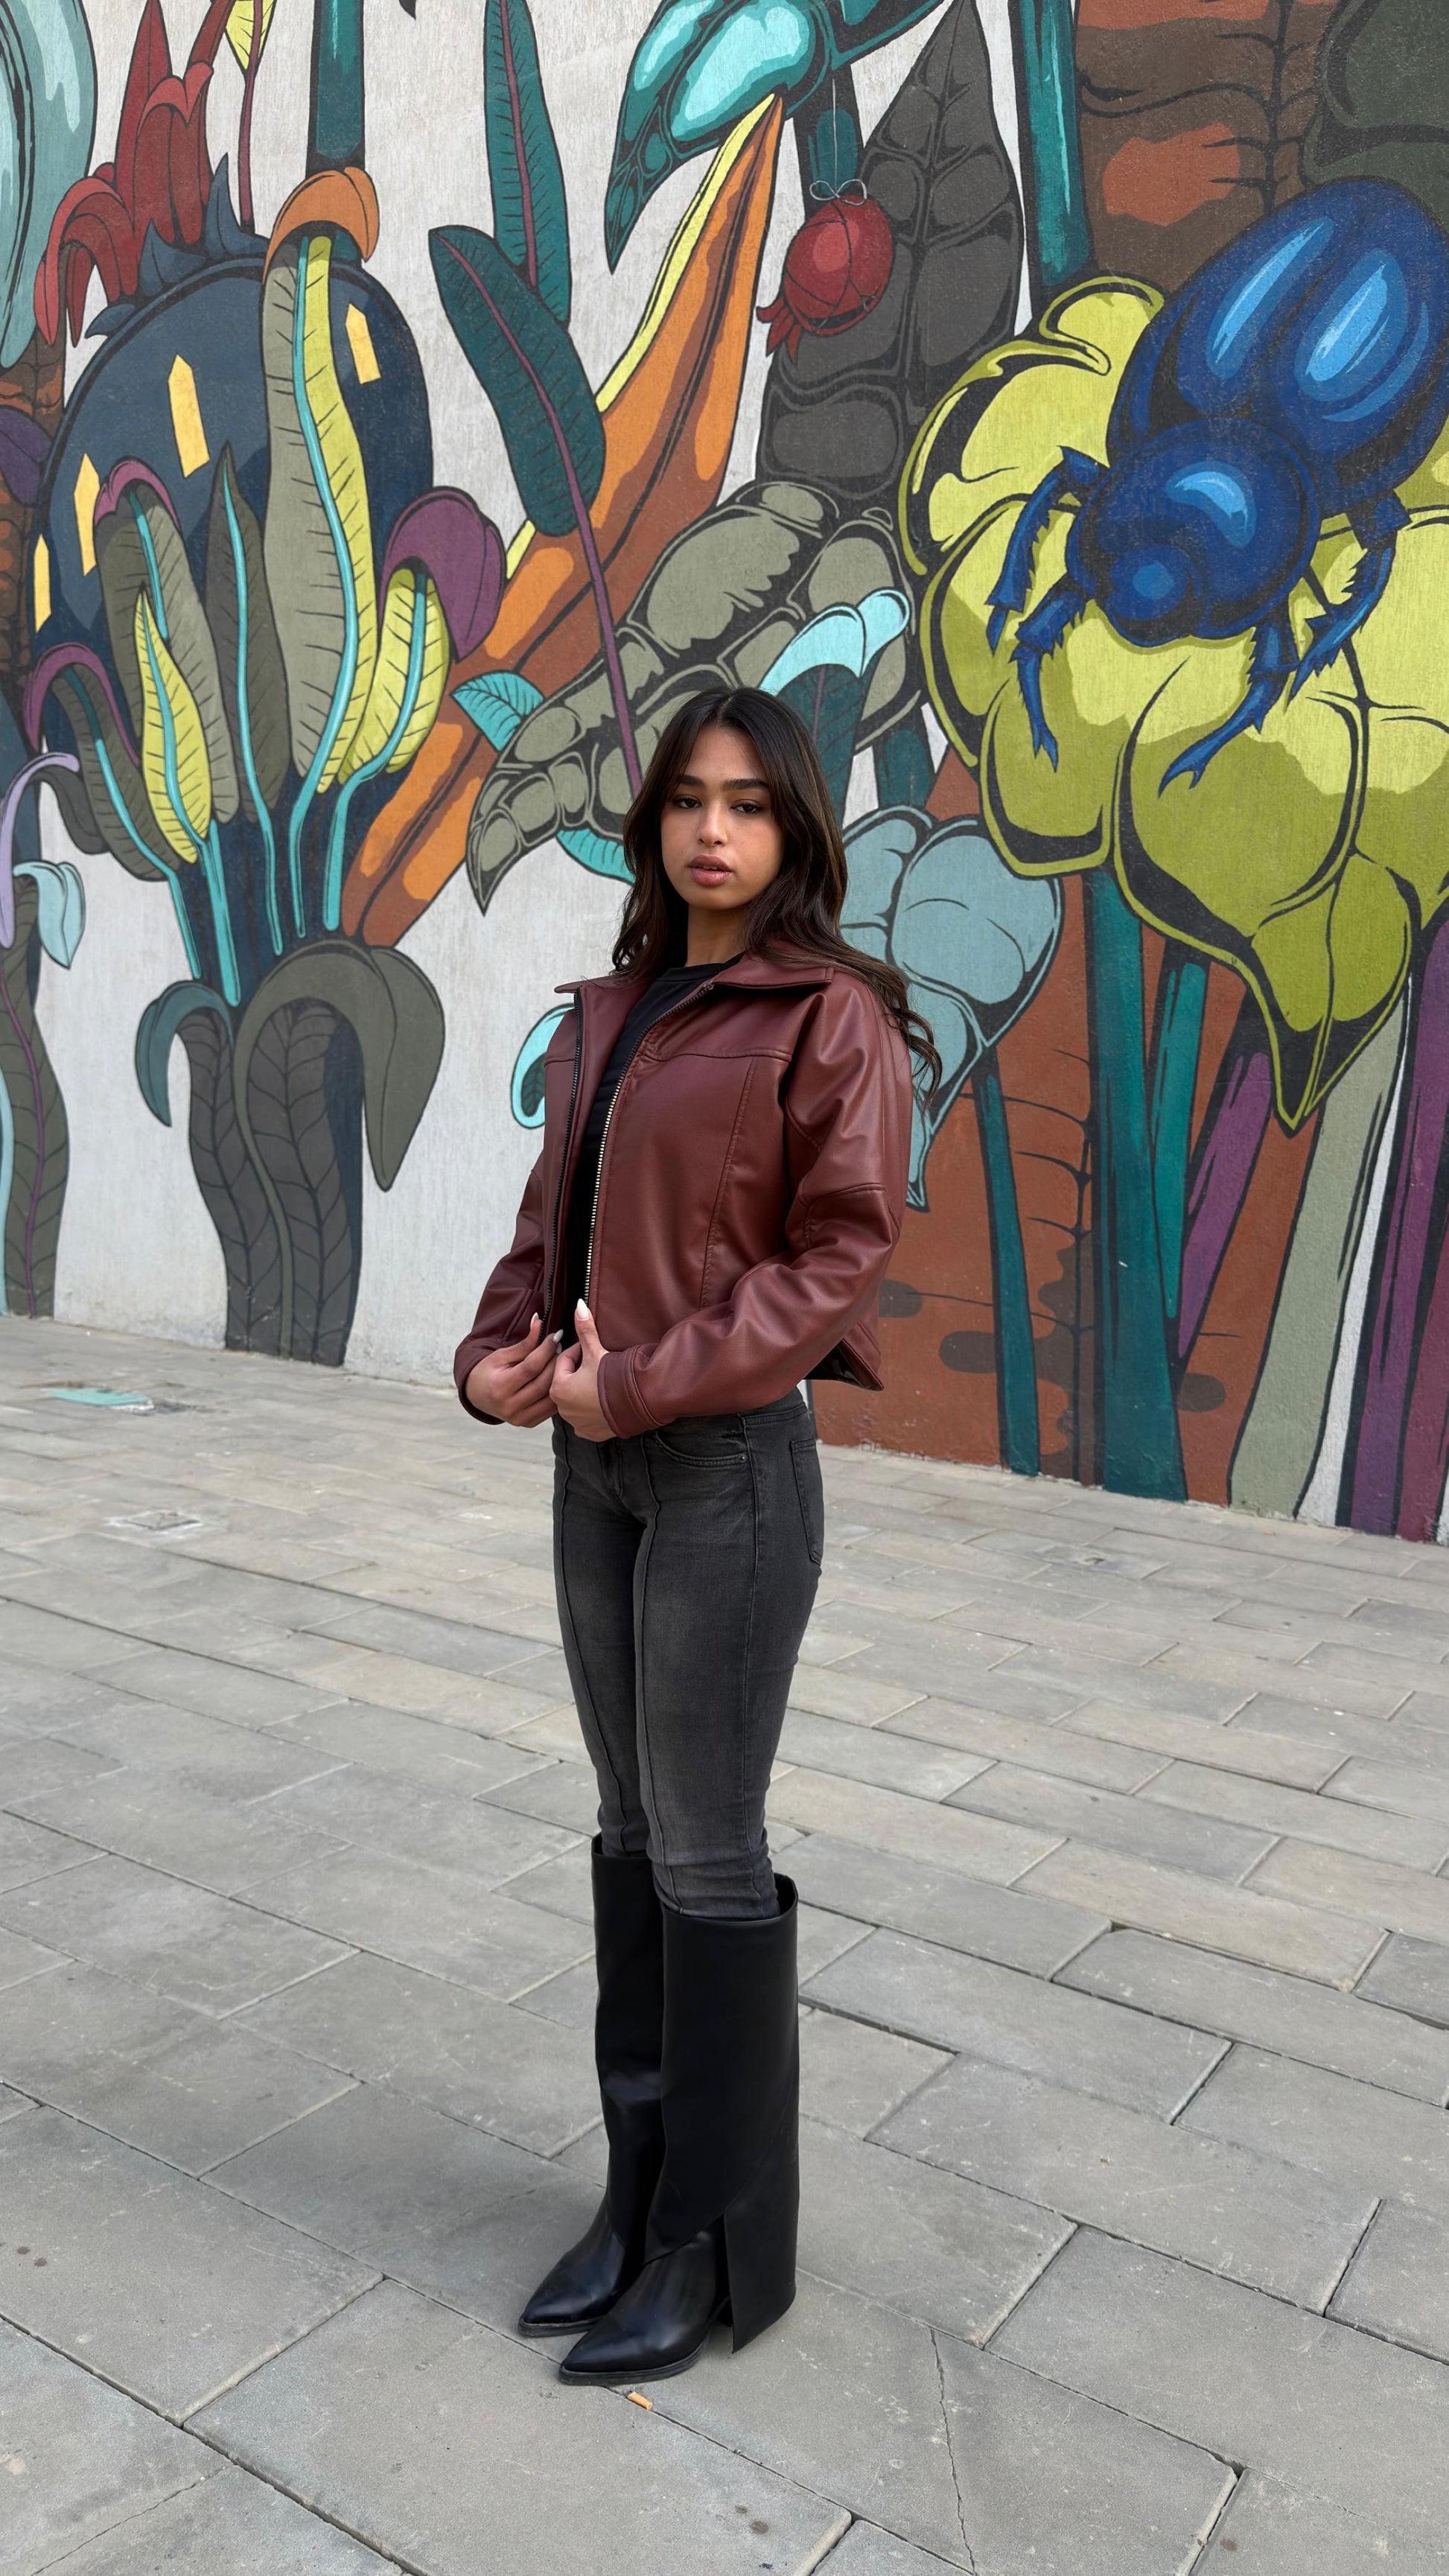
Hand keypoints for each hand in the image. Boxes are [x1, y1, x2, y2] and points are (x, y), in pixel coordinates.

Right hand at [464, 1315, 559, 1426]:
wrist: (478, 1396)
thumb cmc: (489, 1372)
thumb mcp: (502, 1356)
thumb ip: (524, 1344)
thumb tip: (540, 1322)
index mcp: (500, 1388)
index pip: (531, 1367)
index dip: (546, 1349)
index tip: (556, 1336)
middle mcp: (510, 1406)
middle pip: (543, 1382)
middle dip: (556, 1362)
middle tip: (562, 1347)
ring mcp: (520, 1418)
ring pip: (550, 1397)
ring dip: (560, 1377)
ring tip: (563, 1361)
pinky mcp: (528, 1423)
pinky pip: (551, 1408)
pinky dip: (557, 1392)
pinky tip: (560, 1379)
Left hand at [552, 1301, 612, 1441]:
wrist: (639, 1402)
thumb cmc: (614, 1376)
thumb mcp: (596, 1350)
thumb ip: (584, 1329)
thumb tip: (577, 1304)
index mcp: (558, 1388)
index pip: (564, 1361)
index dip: (578, 1351)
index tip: (592, 1348)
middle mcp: (562, 1409)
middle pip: (568, 1381)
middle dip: (580, 1372)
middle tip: (598, 1364)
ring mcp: (576, 1423)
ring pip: (576, 1400)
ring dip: (584, 1391)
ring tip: (601, 1382)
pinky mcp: (590, 1433)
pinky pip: (586, 1418)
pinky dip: (592, 1410)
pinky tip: (604, 1402)